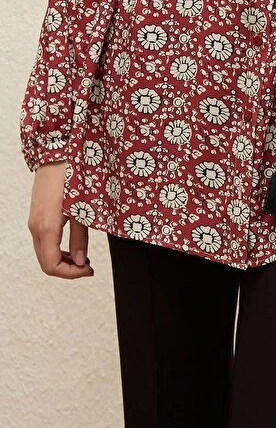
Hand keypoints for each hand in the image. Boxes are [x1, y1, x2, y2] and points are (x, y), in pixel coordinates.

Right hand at [27, 160, 93, 278]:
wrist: (56, 153)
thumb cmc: (71, 177)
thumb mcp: (83, 208)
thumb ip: (80, 237)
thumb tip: (81, 261)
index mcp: (47, 227)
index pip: (52, 266)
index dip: (71, 274)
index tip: (89, 269)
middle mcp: (35, 227)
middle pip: (46, 263)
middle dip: (67, 269)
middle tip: (88, 266)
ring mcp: (34, 221)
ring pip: (43, 253)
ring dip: (62, 260)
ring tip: (83, 257)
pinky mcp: (36, 215)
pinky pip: (43, 241)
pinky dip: (56, 250)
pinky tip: (72, 245)